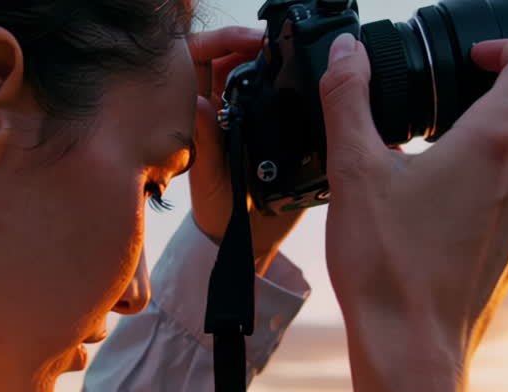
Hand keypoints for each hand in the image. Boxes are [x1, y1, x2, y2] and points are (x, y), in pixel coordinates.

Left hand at [188, 27, 304, 273]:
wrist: (246, 235)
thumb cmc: (217, 208)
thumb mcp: (209, 174)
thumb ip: (206, 139)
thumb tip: (198, 102)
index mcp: (203, 108)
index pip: (202, 55)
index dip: (224, 40)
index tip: (252, 42)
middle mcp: (226, 104)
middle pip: (236, 55)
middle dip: (255, 44)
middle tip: (280, 46)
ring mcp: (251, 113)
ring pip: (261, 71)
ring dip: (276, 61)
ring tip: (296, 59)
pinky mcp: (275, 126)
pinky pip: (283, 97)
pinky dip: (295, 86)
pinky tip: (309, 85)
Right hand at [319, 36, 507, 365]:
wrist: (411, 353)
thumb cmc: (387, 267)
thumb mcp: (354, 170)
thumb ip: (348, 98)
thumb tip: (346, 52)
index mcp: (496, 143)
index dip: (500, 47)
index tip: (466, 58)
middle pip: (503, 120)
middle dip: (454, 121)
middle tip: (404, 143)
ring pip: (498, 168)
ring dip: (457, 166)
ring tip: (405, 195)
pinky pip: (497, 208)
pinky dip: (465, 205)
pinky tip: (421, 231)